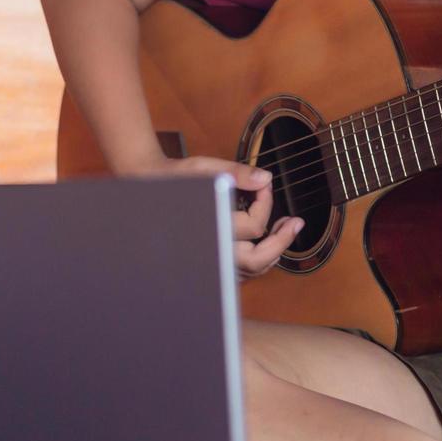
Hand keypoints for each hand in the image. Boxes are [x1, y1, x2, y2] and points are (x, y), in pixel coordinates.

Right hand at [121, 154, 303, 279]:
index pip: (254, 226)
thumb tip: (265, 179)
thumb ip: (235, 174)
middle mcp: (211, 250)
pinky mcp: (210, 264)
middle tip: (296, 223)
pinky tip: (265, 241)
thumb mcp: (203, 170)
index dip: (265, 203)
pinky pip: (241, 270)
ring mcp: (210, 262)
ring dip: (273, 250)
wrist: (146, 189)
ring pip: (251, 269)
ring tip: (287, 229)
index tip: (265, 184)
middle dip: (281, 241)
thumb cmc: (173, 178)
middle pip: (258, 259)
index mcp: (210, 227)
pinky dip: (258, 257)